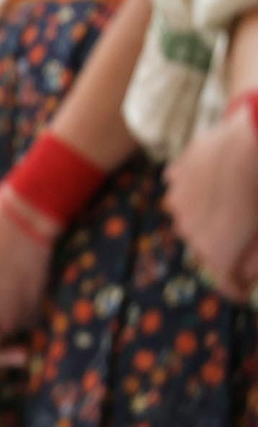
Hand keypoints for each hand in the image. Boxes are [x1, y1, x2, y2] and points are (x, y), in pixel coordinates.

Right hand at [167, 106, 257, 298]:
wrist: (251, 138)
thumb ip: (256, 259)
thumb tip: (247, 273)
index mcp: (216, 251)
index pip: (228, 285)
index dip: (241, 288)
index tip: (250, 286)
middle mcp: (190, 231)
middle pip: (209, 250)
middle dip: (227, 250)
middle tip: (249, 237)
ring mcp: (179, 200)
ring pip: (193, 219)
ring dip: (211, 219)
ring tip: (235, 204)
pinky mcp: (176, 174)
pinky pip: (185, 191)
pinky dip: (199, 193)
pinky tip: (218, 182)